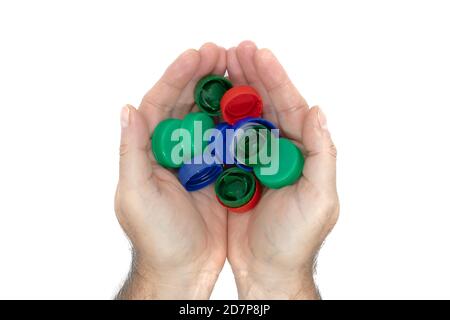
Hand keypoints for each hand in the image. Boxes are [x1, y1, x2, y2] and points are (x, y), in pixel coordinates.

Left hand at [114, 43, 227, 298]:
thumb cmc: (156, 237)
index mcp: (150, 151)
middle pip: (186, 104)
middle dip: (202, 76)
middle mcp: (173, 150)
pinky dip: (238, 122)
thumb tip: (128, 109)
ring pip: (210, 117)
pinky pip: (228, 140)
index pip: (159, 104)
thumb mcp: (138, 195)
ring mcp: (197, 160)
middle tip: (222, 53)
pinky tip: (251, 106)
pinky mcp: (218, 172)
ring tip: (239, 70)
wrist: (185, 268)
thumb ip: (133, 152)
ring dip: (222, 93)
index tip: (196, 56)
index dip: (175, 77)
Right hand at [226, 41, 338, 298]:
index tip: (258, 55)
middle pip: (264, 105)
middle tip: (234, 50)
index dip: (275, 79)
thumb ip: (322, 154)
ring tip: (218, 65)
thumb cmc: (296, 239)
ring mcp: (253, 159)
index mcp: (301, 151)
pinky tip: (203, 103)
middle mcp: (278, 150)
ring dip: (231, 91)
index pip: (290, 107)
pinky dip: (214, 120)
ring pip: (241, 117)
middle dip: (251, 76)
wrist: (267, 269)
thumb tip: (318, 112)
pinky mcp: (233, 172)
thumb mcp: (319, 199)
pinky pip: (223, 140)